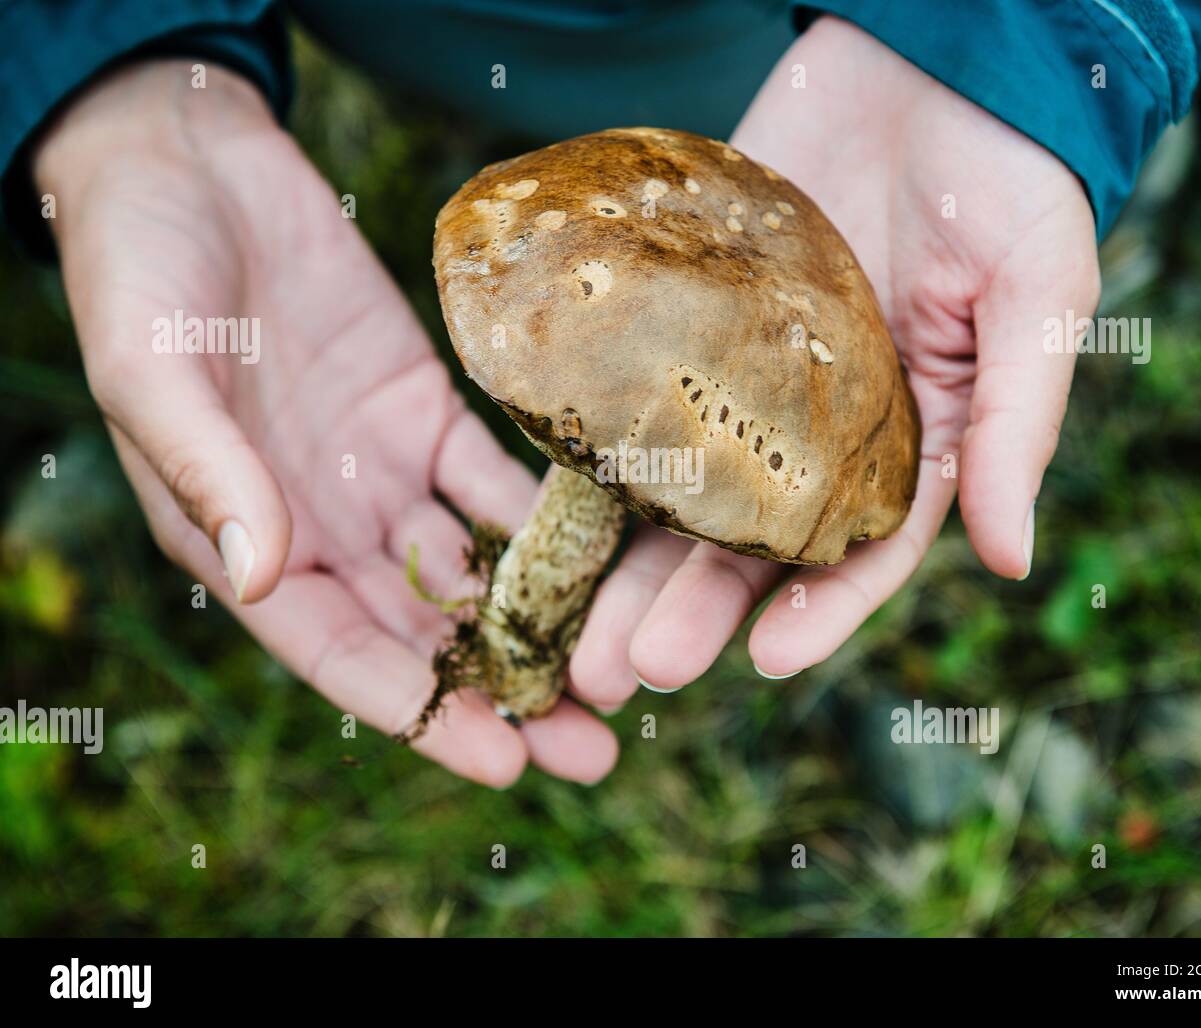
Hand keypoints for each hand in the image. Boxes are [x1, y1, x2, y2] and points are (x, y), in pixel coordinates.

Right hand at [36, 60, 616, 784]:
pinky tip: (616, 552)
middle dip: (506, 692)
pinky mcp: (427, 411)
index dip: (419, 712)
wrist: (190, 167)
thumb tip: (258, 575)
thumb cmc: (140, 274)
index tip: (504, 762)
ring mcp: (381, 471)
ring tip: (622, 675)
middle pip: (425, 631)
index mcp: (246, 541)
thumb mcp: (155, 374)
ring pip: (473, 569)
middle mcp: (324, 524)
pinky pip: (496, 477)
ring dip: (544, 622)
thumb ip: (209, 471)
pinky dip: (550, 516)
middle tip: (594, 752)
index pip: (340, 649)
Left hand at [568, 15, 1099, 697]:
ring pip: (675, 494)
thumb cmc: (1003, 181)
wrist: (922, 67)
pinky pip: (629, 402)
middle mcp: (814, 435)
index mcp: (906, 447)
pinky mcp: (682, 330)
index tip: (768, 661)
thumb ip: (1016, 429)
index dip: (818, 612)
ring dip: (624, 567)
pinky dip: (589, 457)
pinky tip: (543, 510)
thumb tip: (1011, 562)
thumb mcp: (1037, 300)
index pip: (859, 555)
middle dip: (690, 610)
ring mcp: (740, 386)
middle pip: (746, 547)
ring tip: (573, 636)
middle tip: (628, 668)